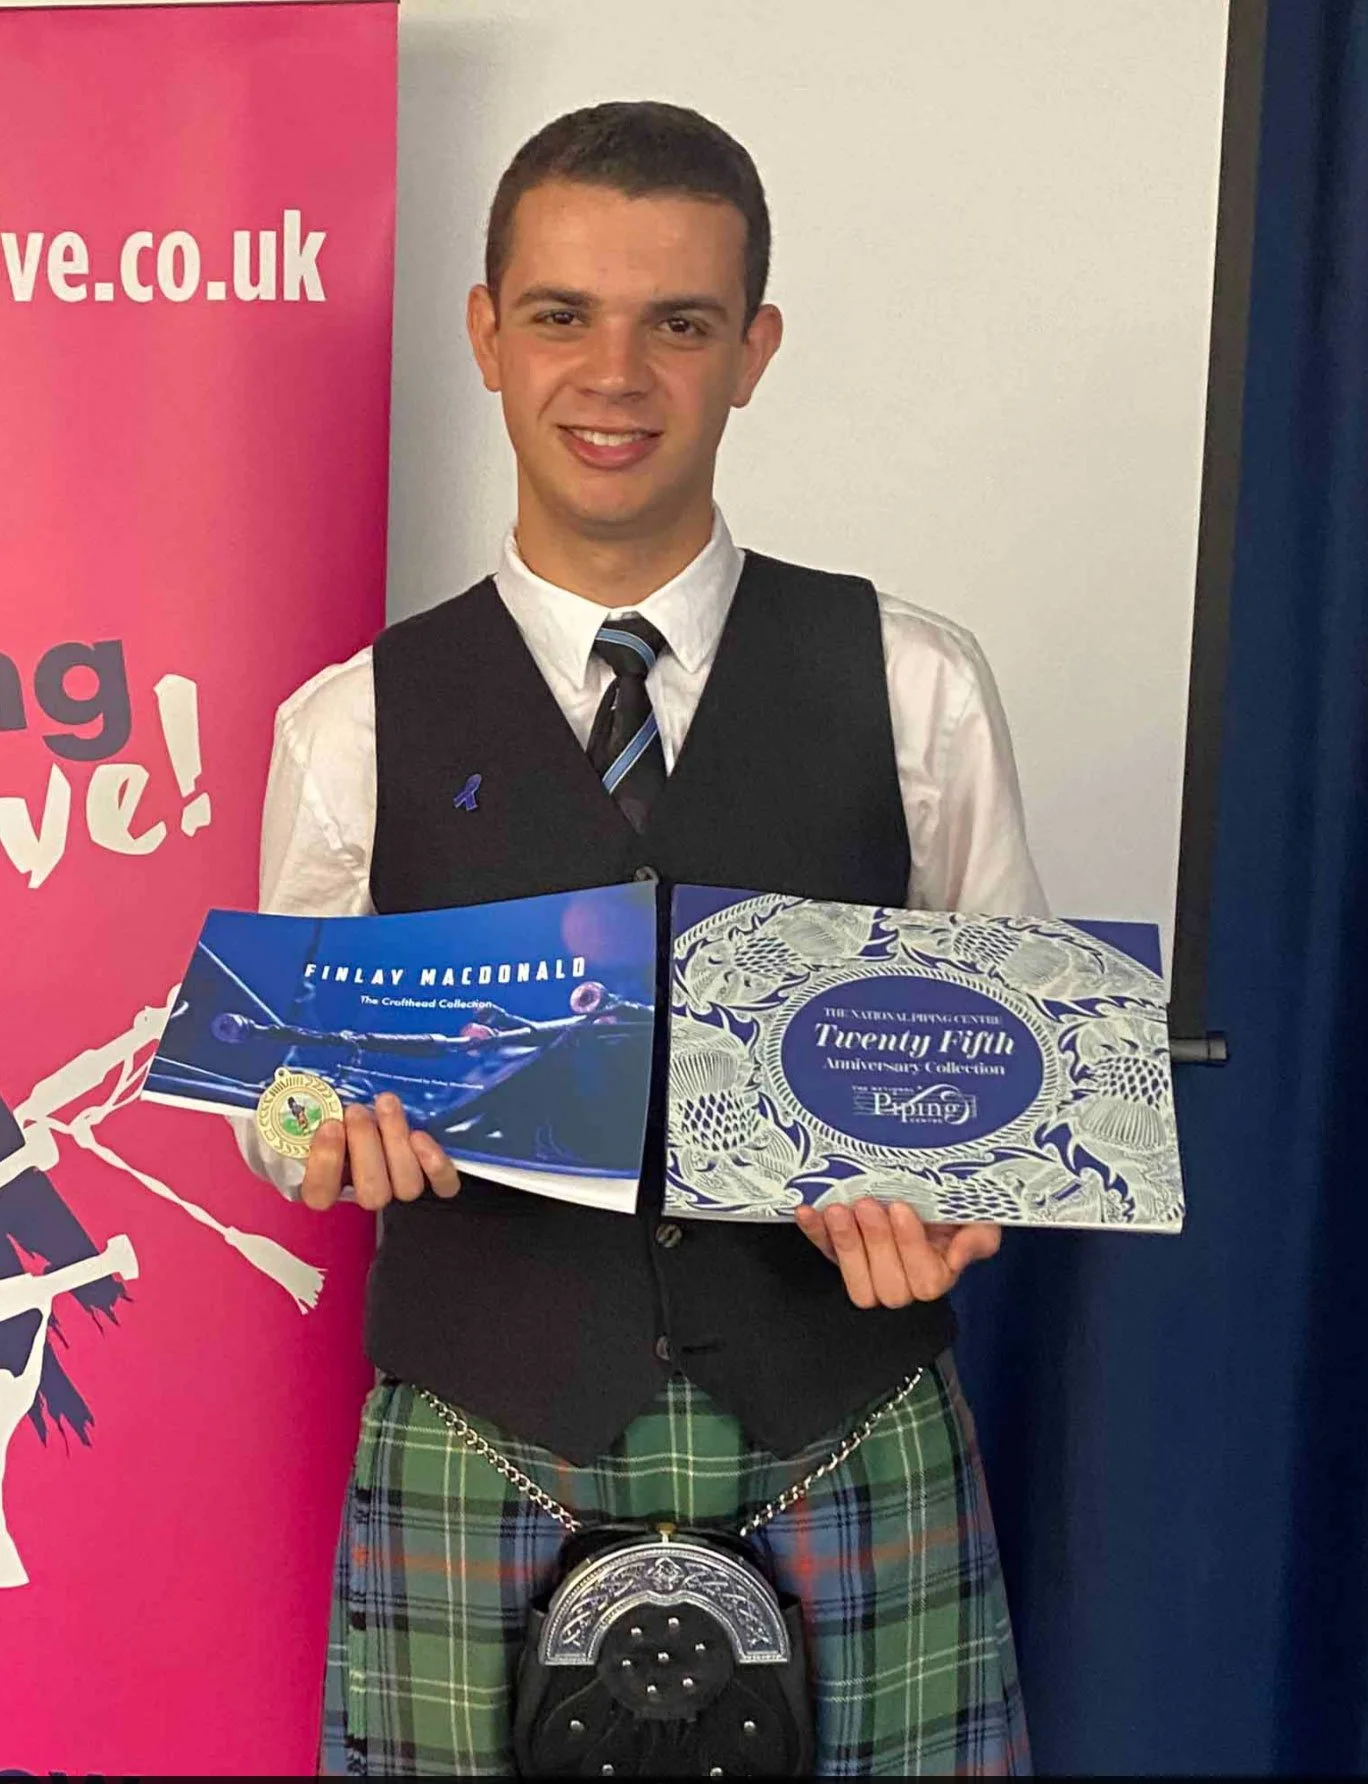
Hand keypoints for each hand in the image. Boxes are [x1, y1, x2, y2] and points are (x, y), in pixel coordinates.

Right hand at [300, 1092, 460, 1210]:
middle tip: (356, 1110)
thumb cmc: (333, 1109)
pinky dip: (437, 1165)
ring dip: (396, 1142)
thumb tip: (297, 1086)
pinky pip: (443, 1186)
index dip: (326, 1164)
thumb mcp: (314, 1109)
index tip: (329, 1126)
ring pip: (406, 1187)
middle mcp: (366, 1191)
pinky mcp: (431, 1178)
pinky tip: (421, 1136)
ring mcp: (400, 1186)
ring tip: (385, 1104)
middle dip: (364, 1146)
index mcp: (328, 1184)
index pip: (321, 1195)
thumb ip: (310, 1109)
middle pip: (372, 1193)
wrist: (368, 1109)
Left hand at [795, 1198, 999, 1307]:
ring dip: (846, 1244)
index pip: (926, 1280)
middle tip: (868, 1204)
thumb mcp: (981, 1217)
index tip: (901, 1209)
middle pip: (888, 1286)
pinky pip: (826, 1254)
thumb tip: (960, 1255)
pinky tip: (807, 1211)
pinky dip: (815, 1234)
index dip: (911, 1246)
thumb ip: (979, 1238)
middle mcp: (903, 1284)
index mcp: (938, 1276)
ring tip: (839, 1209)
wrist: (927, 1186)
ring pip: (856, 1282)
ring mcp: (869, 1273)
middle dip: (876, 1243)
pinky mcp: (841, 1258)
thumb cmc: (958, 1206)